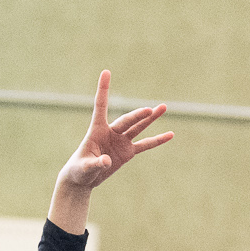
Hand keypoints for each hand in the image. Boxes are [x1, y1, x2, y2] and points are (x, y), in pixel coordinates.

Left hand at [59, 70, 172, 192]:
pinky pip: (145, 145)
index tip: (106, 72)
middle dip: (138, 116)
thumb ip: (95, 163)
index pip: (101, 106)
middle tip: (149, 110)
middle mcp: (111, 132)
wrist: (83, 178)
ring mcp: (121, 141)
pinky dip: (157, 140)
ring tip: (163, 107)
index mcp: (96, 130)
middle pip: (126, 121)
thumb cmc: (79, 170)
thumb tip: (107, 161)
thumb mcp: (85, 168)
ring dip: (150, 118)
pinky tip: (170, 134)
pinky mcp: (127, 152)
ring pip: (138, 127)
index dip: (103, 89)